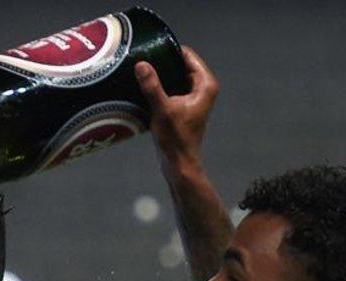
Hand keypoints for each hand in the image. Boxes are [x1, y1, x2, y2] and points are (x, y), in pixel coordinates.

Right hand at [134, 46, 218, 167]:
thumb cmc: (176, 139)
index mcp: (205, 85)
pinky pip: (171, 88)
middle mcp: (203, 88)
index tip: (150, 50)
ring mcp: (194, 97)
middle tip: (142, 60)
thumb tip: (141, 64)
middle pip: (180, 64)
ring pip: (174, 76)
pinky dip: (160, 86)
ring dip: (159, 75)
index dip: (168, 51)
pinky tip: (144, 87)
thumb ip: (152, 86)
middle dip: (162, 63)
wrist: (179, 164)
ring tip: (140, 72)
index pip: (187, 55)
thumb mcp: (163, 110)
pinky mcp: (184, 106)